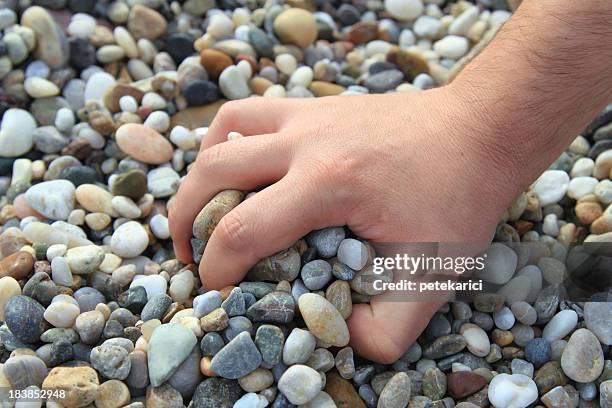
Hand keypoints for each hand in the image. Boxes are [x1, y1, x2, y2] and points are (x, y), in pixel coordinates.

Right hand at [169, 85, 516, 362]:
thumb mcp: (432, 280)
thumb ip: (384, 331)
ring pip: (221, 133)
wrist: (480, 130)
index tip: (217, 293)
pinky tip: (235, 164)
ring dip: (198, 175)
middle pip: (211, 175)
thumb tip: (337, 341)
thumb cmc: (459, 199)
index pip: (241, 231)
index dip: (216, 271)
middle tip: (188, 256)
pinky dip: (225, 138)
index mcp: (329, 183)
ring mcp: (308, 115)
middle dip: (183, 222)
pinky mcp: (314, 105)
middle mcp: (307, 141)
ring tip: (201, 209)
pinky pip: (249, 113)